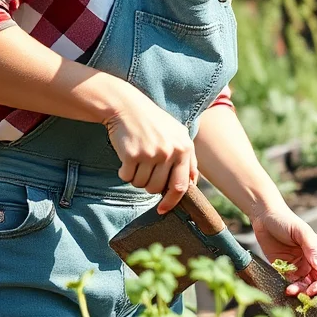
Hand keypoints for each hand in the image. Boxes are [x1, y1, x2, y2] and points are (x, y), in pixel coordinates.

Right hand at [102, 83, 196, 212]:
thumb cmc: (154, 123)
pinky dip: (124, 172)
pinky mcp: (132, 154)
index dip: (171, 201)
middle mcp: (170, 152)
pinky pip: (127, 177)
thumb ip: (188, 159)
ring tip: (137, 160)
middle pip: (158, 188)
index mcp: (184, 149)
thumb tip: (192, 184)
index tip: (163, 209)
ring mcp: (151, 153)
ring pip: (141, 184)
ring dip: (136, 178)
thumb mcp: (178, 135)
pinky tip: (126, 158)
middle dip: (149, 186)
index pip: (181, 185)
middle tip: (145, 171)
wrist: (127, 107)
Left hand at [251, 205, 316, 297]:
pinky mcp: (284, 271)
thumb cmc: (285, 220)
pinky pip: (291, 285)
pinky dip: (291, 290)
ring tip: (291, 290)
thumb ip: (312, 248)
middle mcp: (312, 263)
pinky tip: (286, 289)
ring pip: (306, 288)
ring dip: (302, 292)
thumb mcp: (301, 231)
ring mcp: (298, 268)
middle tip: (308, 291)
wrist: (264, 218)